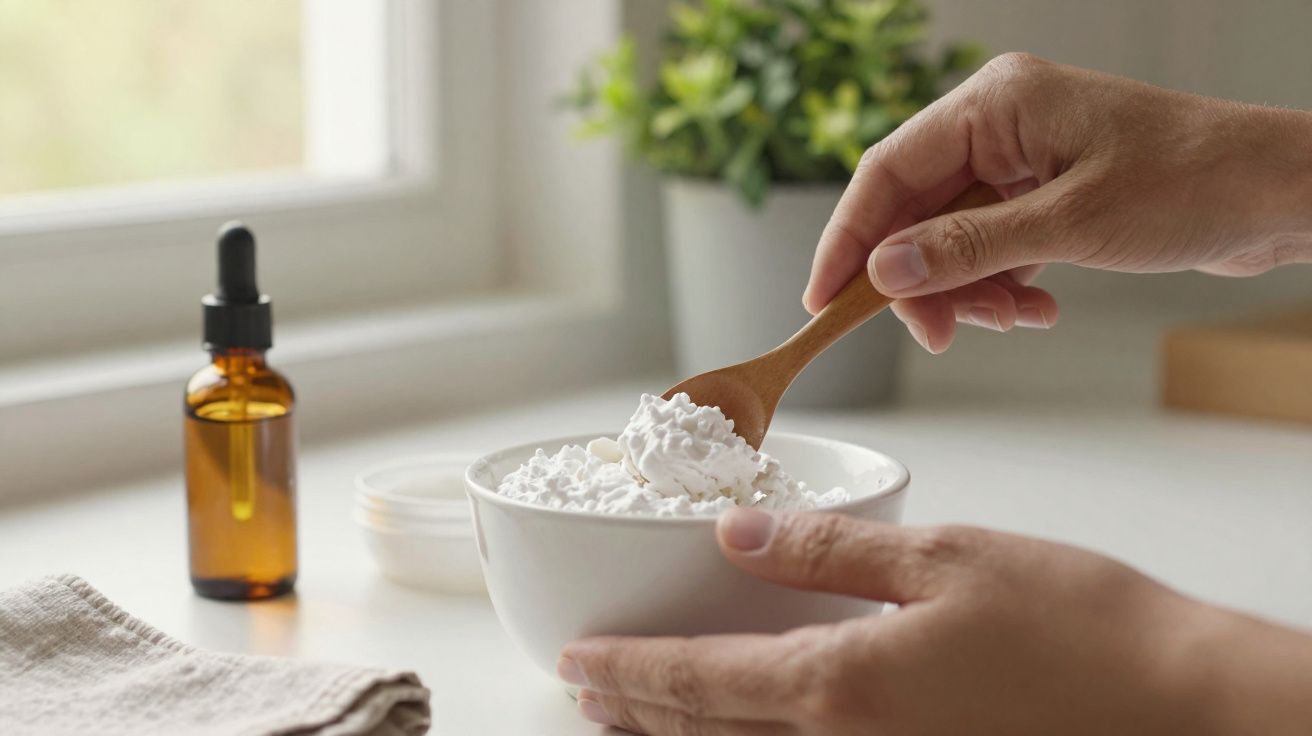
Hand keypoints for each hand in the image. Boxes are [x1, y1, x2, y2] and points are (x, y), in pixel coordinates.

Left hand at [559, 509, 1311, 734]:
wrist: (1183, 712)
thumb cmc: (1080, 629)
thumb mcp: (947, 558)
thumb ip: (831, 554)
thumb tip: (739, 537)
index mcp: (843, 687)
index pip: (698, 682)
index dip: (629, 672)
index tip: (576, 662)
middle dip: (640, 712)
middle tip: (588, 692)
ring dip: (685, 735)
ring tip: (639, 714)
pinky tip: (751, 724)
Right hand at [804, 53, 1311, 352]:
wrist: (1276, 194)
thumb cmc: (1190, 183)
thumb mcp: (1069, 224)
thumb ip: (966, 249)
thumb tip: (883, 273)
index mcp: (995, 103)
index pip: (887, 171)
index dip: (848, 239)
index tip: (823, 298)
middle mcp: (998, 125)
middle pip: (914, 209)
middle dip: (918, 278)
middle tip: (935, 333)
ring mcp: (1021, 159)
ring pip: (949, 237)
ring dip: (967, 289)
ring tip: (1011, 319)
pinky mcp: (1043, 192)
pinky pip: (989, 246)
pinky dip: (1000, 285)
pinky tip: (1035, 307)